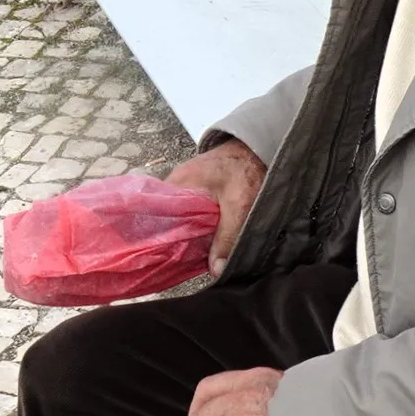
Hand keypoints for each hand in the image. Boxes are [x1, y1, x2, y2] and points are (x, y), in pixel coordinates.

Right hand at [167, 139, 267, 276]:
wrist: (260, 147)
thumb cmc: (247, 169)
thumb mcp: (239, 206)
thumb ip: (227, 237)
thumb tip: (216, 269)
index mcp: (178, 183)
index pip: (155, 216)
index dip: (158, 239)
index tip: (161, 260)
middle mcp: (176, 183)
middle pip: (167, 220)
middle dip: (174, 242)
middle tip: (180, 264)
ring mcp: (186, 185)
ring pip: (180, 217)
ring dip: (187, 235)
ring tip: (191, 257)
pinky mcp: (198, 188)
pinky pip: (190, 212)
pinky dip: (196, 226)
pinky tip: (203, 242)